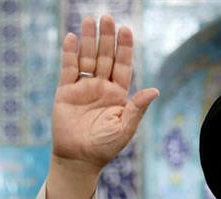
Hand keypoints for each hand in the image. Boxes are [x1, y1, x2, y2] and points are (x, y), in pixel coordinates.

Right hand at [51, 15, 158, 172]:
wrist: (80, 159)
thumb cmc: (105, 147)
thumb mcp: (125, 127)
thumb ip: (137, 107)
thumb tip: (155, 90)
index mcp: (118, 94)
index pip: (122, 66)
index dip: (124, 48)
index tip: (126, 30)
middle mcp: (101, 87)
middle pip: (105, 57)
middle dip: (107, 38)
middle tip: (107, 18)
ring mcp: (83, 88)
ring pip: (87, 59)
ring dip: (89, 40)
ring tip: (90, 20)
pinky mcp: (65, 92)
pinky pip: (68, 69)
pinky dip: (70, 54)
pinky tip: (73, 38)